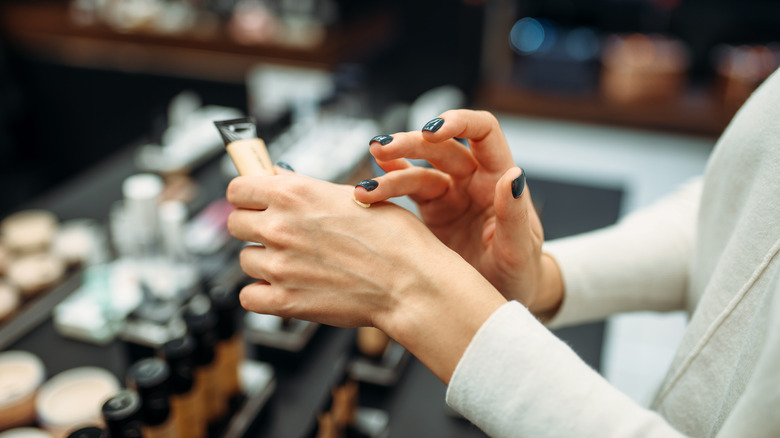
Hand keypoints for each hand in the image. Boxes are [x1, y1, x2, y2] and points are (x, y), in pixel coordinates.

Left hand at [226, 172, 506, 381]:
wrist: (412, 283)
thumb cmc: (395, 239)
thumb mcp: (353, 195)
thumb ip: (307, 188)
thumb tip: (277, 179)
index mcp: (294, 194)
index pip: (237, 188)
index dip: (247, 194)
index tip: (255, 200)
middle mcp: (280, 226)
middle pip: (235, 223)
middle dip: (255, 226)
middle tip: (281, 233)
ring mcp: (279, 266)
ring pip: (245, 260)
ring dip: (264, 261)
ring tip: (297, 263)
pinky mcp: (285, 301)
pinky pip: (249, 297)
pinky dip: (263, 294)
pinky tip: (286, 287)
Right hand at [354, 110, 558, 313]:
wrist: (499, 304)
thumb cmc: (518, 274)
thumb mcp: (520, 251)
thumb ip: (514, 216)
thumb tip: (513, 175)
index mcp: (498, 178)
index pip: (483, 131)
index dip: (458, 122)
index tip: (431, 130)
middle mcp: (473, 178)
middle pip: (440, 146)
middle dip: (410, 144)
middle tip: (381, 149)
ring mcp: (450, 193)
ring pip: (417, 170)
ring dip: (390, 171)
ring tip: (364, 188)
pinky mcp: (431, 211)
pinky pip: (406, 191)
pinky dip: (387, 184)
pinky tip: (366, 186)